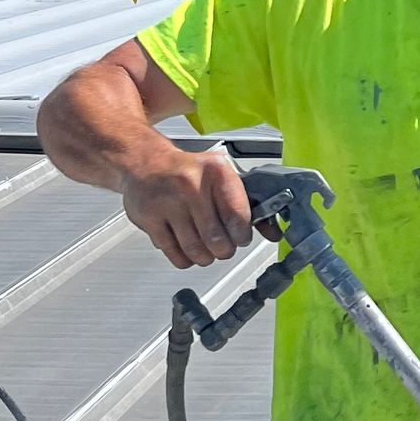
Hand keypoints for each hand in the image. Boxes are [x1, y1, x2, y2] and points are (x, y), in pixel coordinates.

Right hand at [120, 146, 257, 270]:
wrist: (145, 161)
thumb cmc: (188, 171)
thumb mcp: (221, 177)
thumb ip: (248, 205)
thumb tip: (274, 233)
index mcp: (216, 172)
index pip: (238, 216)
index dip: (242, 235)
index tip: (241, 237)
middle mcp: (191, 185)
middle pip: (217, 239)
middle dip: (224, 250)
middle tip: (224, 248)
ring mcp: (167, 202)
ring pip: (196, 249)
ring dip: (206, 257)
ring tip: (207, 251)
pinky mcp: (149, 218)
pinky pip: (174, 253)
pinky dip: (185, 259)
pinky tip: (188, 250)